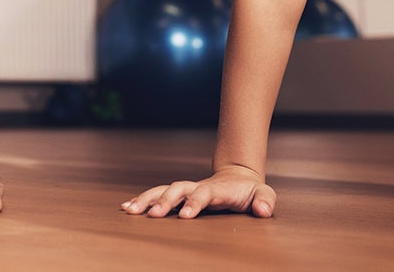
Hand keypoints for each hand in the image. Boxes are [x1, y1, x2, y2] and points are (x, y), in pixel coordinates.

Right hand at [122, 164, 274, 217]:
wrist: (238, 178)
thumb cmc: (250, 191)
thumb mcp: (263, 194)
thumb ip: (265, 200)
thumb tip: (265, 210)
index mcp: (217, 189)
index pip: (204, 193)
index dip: (195, 202)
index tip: (186, 215)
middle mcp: (198, 186)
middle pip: (178, 189)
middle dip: (165, 201)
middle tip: (153, 215)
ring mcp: (187, 189)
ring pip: (164, 190)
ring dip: (147, 199)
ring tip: (130, 210)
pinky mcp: (179, 195)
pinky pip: (158, 195)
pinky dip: (143, 200)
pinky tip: (127, 208)